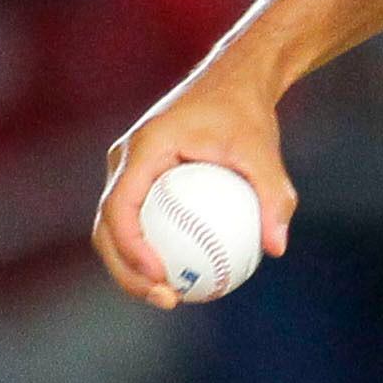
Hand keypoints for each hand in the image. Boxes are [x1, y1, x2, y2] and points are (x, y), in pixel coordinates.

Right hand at [93, 66, 296, 311]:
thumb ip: (273, 197)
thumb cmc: (247, 114)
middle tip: (167, 299)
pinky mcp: (142, 182)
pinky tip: (187, 279)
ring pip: (115, 230)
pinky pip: (139, 223)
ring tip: (173, 298)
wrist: (233, 83)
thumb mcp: (266, 151)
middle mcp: (125, 160)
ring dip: (134, 269)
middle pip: (106, 227)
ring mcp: (128, 171)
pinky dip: (152, 253)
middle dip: (126, 271)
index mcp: (143, 148)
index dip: (131, 247)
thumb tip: (277, 248)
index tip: (161, 276)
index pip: (119, 205)